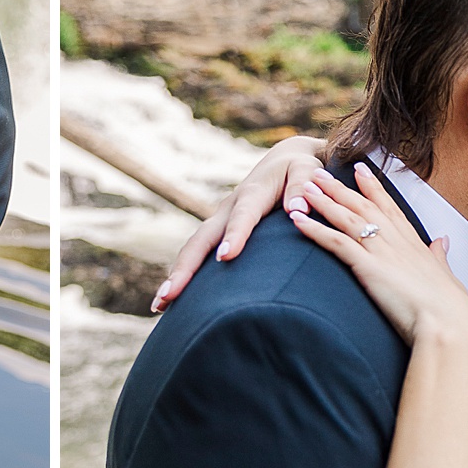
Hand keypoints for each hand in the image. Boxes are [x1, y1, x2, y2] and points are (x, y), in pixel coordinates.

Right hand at [151, 134, 327, 309]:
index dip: (235, 235)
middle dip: (186, 267)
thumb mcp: (306, 169)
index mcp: (252, 194)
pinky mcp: (218, 232)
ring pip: (194, 248)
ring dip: (177, 276)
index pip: (243, 216)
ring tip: (161, 305)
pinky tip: (174, 301)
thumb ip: (303, 186)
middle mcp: (228, 209)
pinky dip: (185, 274)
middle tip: (170, 295)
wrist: (281, 162)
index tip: (225, 257)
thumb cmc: (299, 169)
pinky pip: (198, 254)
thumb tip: (297, 210)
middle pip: (202, 239)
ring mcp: (219, 221)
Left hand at [286, 160, 467, 349]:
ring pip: (347, 217)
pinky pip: (336, 242)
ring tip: (304, 187)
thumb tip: (442, 241)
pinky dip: (315, 230)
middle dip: (340, 188)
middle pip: (362, 206)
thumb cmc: (449, 307)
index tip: (360, 170)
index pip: (389, 206)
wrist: (448, 323)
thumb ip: (440, 256)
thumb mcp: (446, 275)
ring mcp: (381, 251)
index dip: (373, 187)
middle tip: (320, 173)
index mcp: (413, 242)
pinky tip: (298, 220)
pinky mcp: (368, 267)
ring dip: (324, 201)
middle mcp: (396, 240)